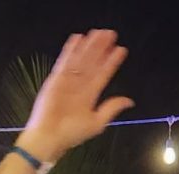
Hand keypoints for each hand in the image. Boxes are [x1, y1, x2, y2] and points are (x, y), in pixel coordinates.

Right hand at [18, 30, 133, 161]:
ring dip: (89, 46)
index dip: (112, 62)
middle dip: (101, 49)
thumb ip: (111, 109)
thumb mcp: (97, 123)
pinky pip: (64, 61)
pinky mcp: (55, 79)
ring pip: (80, 59)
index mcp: (90, 96)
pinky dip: (70, 50)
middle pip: (92, 63)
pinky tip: (77, 38)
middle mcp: (80, 87)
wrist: (49, 136)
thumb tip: (129, 101)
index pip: (103, 74)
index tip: (120, 50)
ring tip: (98, 33)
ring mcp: (68, 81)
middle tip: (110, 34)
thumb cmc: (71, 134)